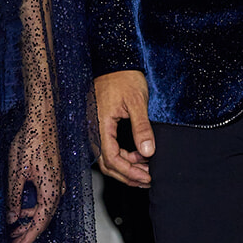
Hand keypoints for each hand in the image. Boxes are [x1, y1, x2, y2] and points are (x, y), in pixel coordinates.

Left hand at [7, 111, 63, 242]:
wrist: (42, 119)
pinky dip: (32, 211)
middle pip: (43, 221)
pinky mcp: (54, 178)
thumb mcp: (16, 172)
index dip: (27, 241)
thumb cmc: (29, 142)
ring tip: (12, 234)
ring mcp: (58, 184)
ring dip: (28, 224)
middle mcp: (58, 190)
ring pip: (44, 212)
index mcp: (51, 191)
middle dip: (26, 236)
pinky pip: (44, 202)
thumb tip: (12, 219)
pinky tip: (20, 214)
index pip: (39, 224)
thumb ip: (14, 198)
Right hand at [94, 69, 153, 187]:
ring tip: (145, 170)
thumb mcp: (137, 101)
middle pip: (107, 164)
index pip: (112, 159)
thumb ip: (142, 127)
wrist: (114, 62)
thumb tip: (148, 152)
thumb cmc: (124, 77)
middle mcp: (94, 130)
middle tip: (148, 179)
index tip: (147, 177)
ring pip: (107, 159)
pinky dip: (123, 157)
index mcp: (100, 125)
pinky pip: (108, 149)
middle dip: (128, 175)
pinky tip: (138, 157)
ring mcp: (95, 129)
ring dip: (126, 168)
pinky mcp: (100, 127)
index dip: (130, 172)